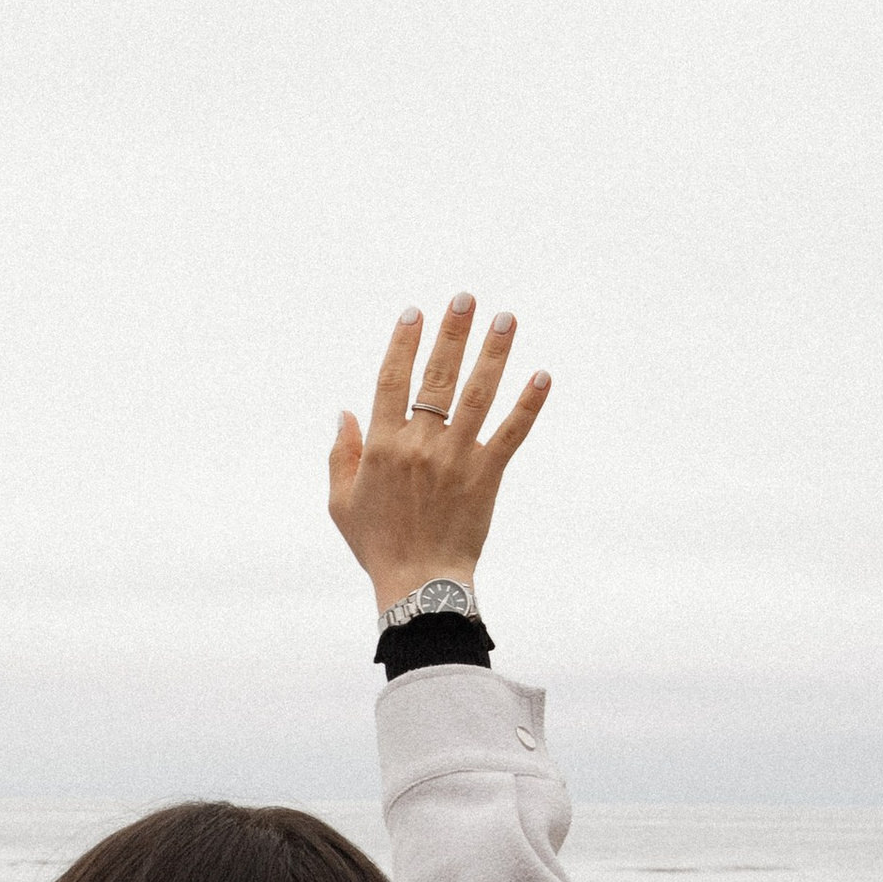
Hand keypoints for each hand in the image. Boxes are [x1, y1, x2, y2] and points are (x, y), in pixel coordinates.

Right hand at [328, 296, 548, 614]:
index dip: (403, 344)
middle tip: (465, 298)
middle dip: (452, 333)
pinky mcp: (486, 475)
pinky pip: (511, 432)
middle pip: (437, 377)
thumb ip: (339, 455)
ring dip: (494, 353)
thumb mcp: (341, 502)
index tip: (414, 314)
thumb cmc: (376, 545)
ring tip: (506, 319)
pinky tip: (542, 374)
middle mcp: (419, 445)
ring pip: (477, 394)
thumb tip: (345, 413)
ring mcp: (455, 458)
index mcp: (381, 447)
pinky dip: (528, 404)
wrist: (418, 583)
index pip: (391, 382)